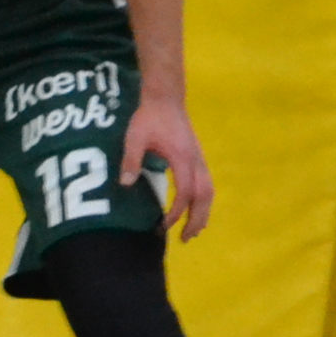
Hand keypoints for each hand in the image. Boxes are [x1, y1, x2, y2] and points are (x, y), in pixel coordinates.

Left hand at [122, 99, 213, 240]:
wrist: (165, 97)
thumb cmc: (149, 116)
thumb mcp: (135, 137)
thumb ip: (131, 160)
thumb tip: (126, 184)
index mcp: (183, 158)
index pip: (185, 192)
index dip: (177, 212)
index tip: (164, 224)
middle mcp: (197, 161)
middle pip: (204, 196)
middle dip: (197, 220)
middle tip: (185, 239)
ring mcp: (200, 158)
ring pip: (209, 190)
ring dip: (203, 212)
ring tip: (193, 230)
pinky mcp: (198, 157)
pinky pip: (206, 184)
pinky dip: (203, 200)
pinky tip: (193, 208)